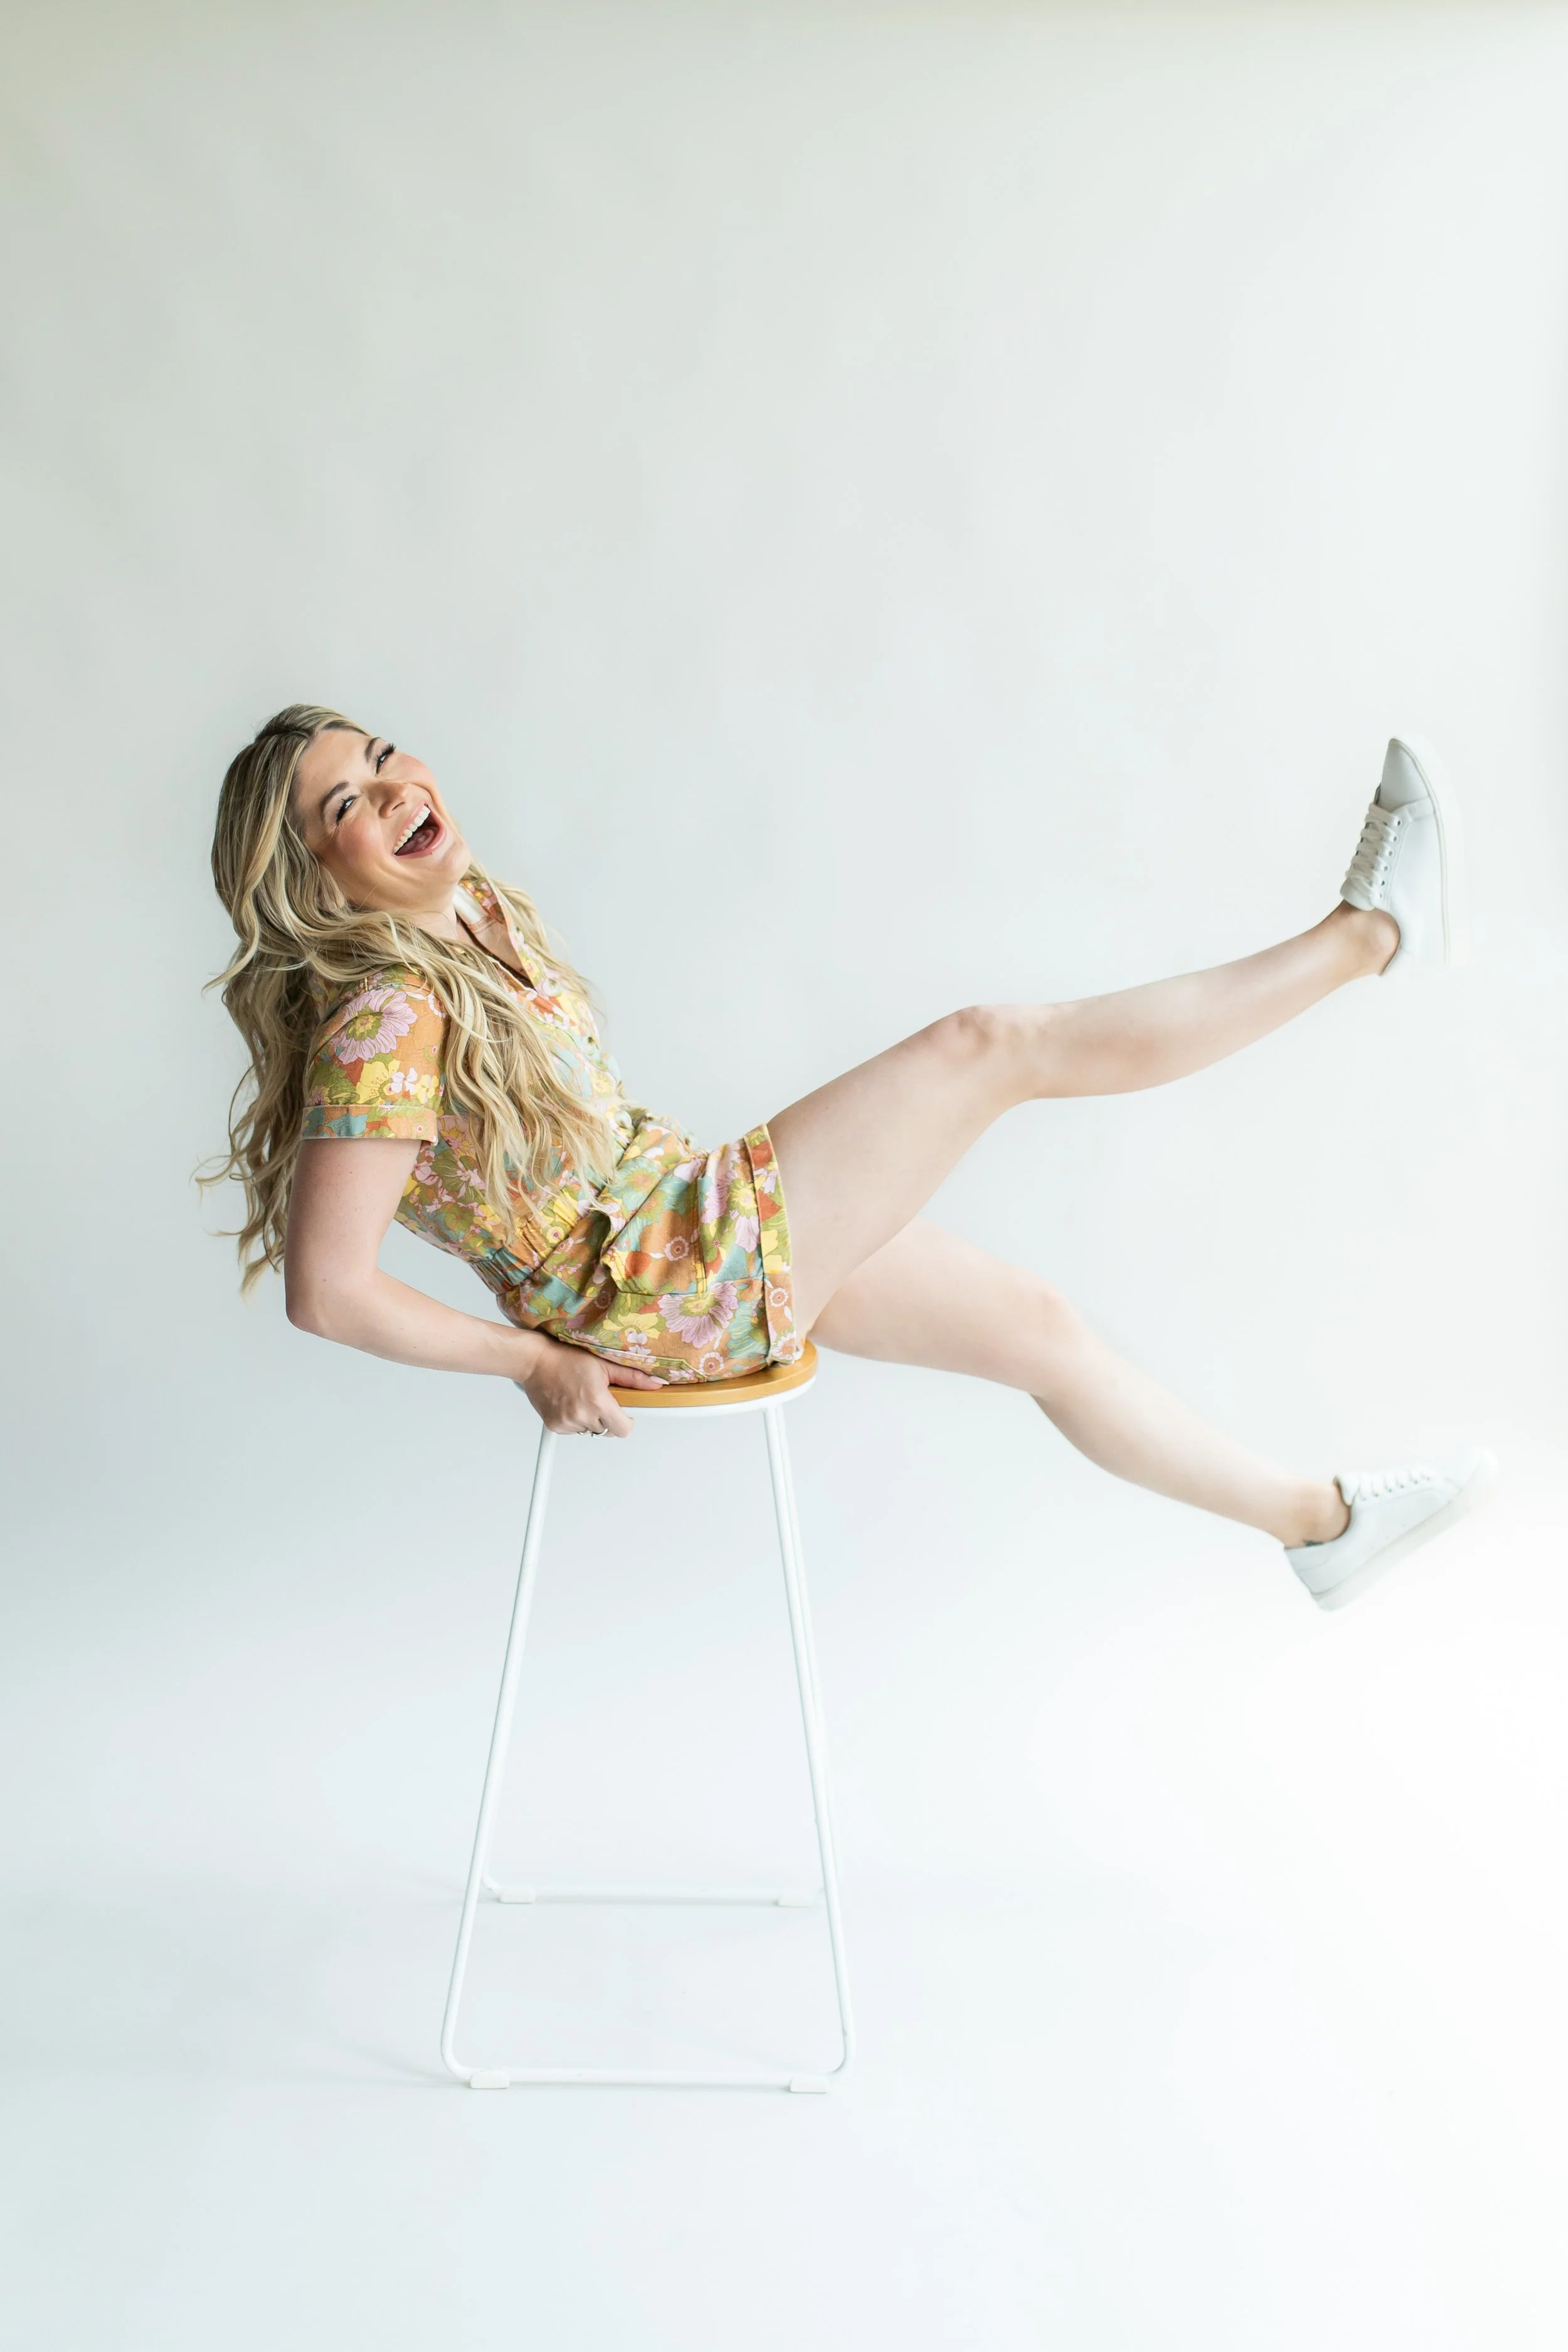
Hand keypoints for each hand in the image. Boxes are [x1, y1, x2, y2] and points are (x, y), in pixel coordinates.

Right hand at [513, 1332, 663, 1435]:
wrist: (535, 1361)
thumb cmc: (566, 1358)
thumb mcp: (603, 1364)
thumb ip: (631, 1378)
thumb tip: (655, 1384)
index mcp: (597, 1401)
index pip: (623, 1430)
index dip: (626, 1421)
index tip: (622, 1411)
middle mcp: (581, 1415)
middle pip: (607, 1431)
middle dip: (608, 1417)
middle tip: (598, 1398)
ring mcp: (566, 1423)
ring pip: (590, 1430)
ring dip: (591, 1419)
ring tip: (581, 1397)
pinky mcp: (554, 1426)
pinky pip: (574, 1430)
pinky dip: (576, 1420)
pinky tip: (570, 1402)